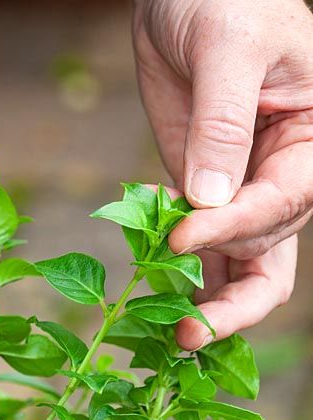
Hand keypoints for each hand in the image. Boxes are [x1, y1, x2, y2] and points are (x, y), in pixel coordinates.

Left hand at [133, 0, 312, 347]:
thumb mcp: (230, 48)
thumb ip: (222, 124)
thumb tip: (208, 201)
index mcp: (310, 143)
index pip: (282, 202)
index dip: (235, 227)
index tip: (183, 238)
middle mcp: (281, 178)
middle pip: (271, 256)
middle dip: (230, 299)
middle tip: (186, 334)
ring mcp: (239, 192)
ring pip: (240, 267)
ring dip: (208, 305)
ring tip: (170, 337)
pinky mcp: (199, 196)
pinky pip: (200, 248)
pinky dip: (181, 275)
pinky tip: (156, 295)